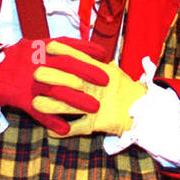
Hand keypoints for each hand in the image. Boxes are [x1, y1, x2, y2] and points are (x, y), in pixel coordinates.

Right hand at [0, 36, 109, 133]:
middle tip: (105, 81)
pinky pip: (38, 111)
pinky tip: (66, 129)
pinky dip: (52, 121)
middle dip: (88, 73)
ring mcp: (29, 81)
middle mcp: (37, 63)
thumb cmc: (17, 59)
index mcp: (40, 49)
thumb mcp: (35, 47)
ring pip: (56, 90)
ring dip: (76, 100)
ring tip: (94, 108)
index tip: (104, 54)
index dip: (86, 49)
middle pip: (66, 66)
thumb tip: (86, 50)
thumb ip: (58, 48)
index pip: (67, 46)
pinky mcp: (20, 97)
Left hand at [31, 39, 145, 136]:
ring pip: (70, 105)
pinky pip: (78, 128)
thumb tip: (83, 51)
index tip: (48, 47)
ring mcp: (97, 106)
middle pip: (71, 80)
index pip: (80, 58)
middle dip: (53, 77)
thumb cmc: (125, 89)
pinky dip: (63, 131)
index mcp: (101, 72)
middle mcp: (97, 88)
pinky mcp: (97, 123)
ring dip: (51, 105)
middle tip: (36, 74)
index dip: (64, 51)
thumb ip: (97, 62)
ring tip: (35, 104)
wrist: (144, 111)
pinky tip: (51, 132)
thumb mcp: (114, 71)